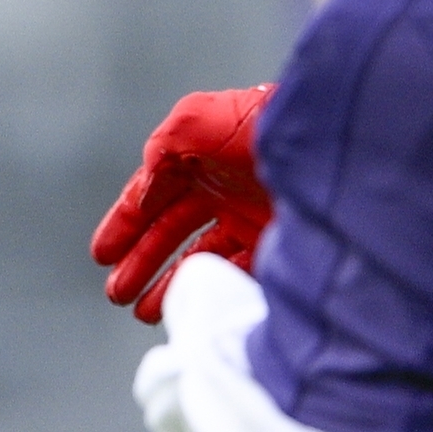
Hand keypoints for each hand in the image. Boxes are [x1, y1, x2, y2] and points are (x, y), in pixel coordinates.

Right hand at [92, 85, 275, 321]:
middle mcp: (224, 187)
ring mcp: (251, 216)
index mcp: (201, 156)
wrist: (330, 147)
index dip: (125, 223)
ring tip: (143, 311)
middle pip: (171, 231)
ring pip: (201, 257)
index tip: (101, 255)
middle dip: (140, 261)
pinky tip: (190, 306)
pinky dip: (211, 289)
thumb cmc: (264, 125)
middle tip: (116, 293)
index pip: (153, 194)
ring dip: (169, 283)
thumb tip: (144, 186)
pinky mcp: (278, 243)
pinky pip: (237, 272)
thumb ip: (162, 147)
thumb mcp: (198, 120)